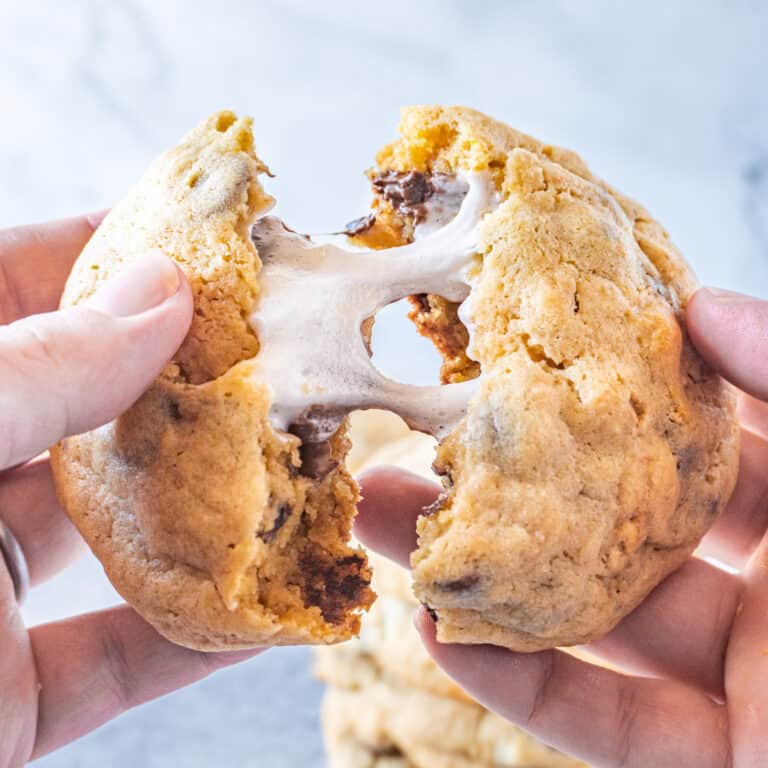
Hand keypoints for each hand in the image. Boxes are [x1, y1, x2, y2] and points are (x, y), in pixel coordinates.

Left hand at [0, 217, 261, 765]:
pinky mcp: (7, 700)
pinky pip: (121, 658)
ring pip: (116, 538)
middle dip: (186, 381)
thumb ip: (30, 371)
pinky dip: (199, 640)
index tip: (204, 238)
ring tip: (299, 472)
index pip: (6, 285)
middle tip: (278, 351)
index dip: (105, 251)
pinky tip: (274, 611)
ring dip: (212, 516)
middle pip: (86, 411)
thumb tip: (160, 294)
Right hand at [355, 287, 767, 767]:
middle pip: (617, 516)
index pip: (701, 426)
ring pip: (587, 616)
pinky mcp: (704, 761)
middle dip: (516, 474)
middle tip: (425, 426)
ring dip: (482, 570)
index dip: (614, 383)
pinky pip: (594, 717)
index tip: (527, 347)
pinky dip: (512, 678)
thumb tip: (702, 304)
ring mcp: (738, 680)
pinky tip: (437, 627)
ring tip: (386, 514)